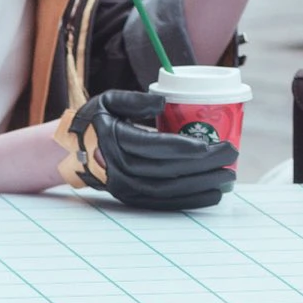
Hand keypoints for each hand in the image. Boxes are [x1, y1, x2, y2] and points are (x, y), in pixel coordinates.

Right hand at [75, 88, 237, 210]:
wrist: (70, 152)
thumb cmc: (95, 120)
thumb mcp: (109, 100)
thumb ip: (136, 99)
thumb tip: (164, 100)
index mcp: (117, 140)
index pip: (157, 146)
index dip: (185, 147)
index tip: (210, 144)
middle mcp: (121, 168)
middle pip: (170, 169)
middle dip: (204, 164)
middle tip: (232, 155)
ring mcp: (126, 187)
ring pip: (170, 189)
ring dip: (203, 185)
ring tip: (228, 177)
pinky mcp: (132, 198)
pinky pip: (164, 202)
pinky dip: (190, 200)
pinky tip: (212, 195)